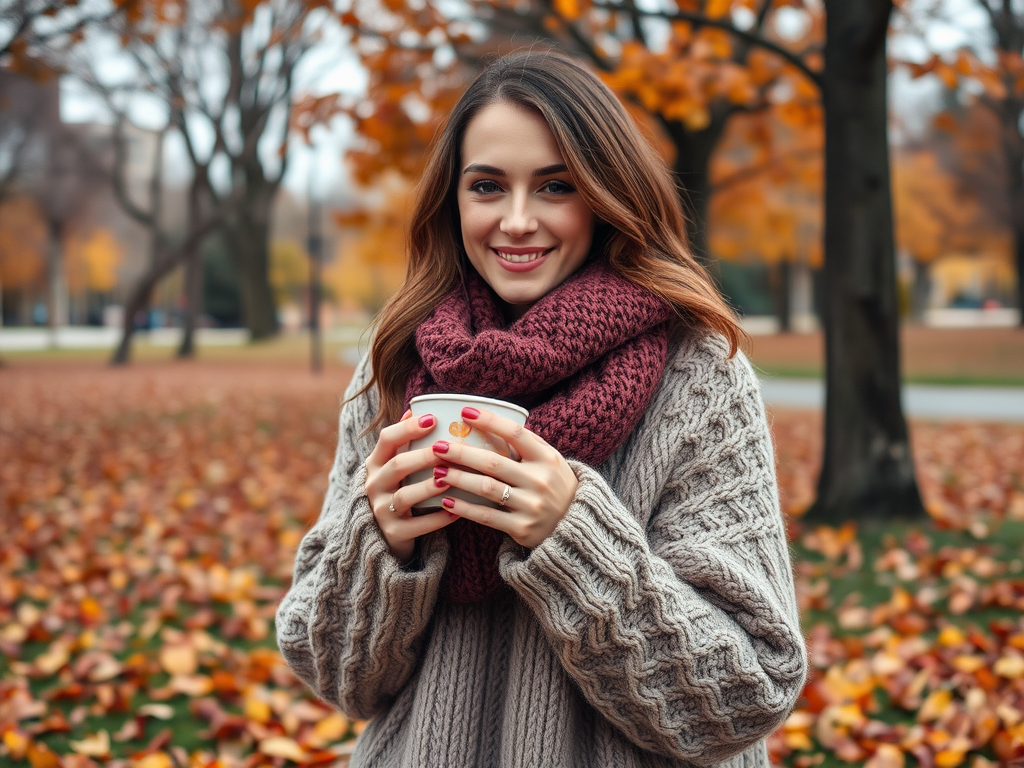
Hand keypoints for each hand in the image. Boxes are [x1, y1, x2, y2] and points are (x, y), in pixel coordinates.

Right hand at [365, 410, 459, 562]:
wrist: (384, 534)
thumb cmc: (397, 489)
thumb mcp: (393, 464)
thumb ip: (403, 441)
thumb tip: (414, 409)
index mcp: (376, 463)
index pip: (387, 439)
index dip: (409, 428)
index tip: (433, 419)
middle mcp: (374, 485)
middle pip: (397, 466)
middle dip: (423, 456)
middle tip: (448, 449)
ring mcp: (382, 510)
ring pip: (404, 496)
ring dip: (428, 487)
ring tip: (450, 480)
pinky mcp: (393, 533)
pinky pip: (416, 526)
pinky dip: (437, 519)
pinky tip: (457, 512)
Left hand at [430, 406, 577, 548]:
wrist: (574, 525)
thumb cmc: (555, 484)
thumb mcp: (549, 460)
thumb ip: (526, 443)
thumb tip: (491, 420)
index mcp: (547, 458)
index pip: (515, 433)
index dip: (489, 421)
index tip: (465, 413)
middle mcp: (540, 480)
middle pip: (493, 462)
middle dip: (462, 453)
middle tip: (437, 447)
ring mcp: (531, 505)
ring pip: (487, 488)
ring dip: (458, 479)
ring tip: (437, 472)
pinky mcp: (522, 528)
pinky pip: (487, 516)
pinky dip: (464, 508)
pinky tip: (446, 500)